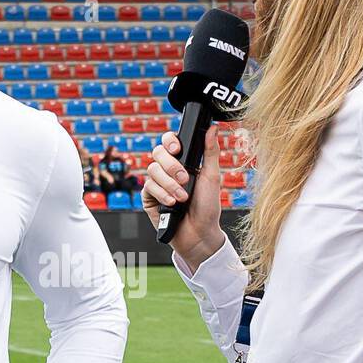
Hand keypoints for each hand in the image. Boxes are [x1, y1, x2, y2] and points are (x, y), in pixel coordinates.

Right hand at [140, 125, 225, 272]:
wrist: (199, 233)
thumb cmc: (207, 207)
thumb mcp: (212, 177)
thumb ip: (210, 152)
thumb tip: (213, 129)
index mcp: (183, 162)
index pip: (169, 142)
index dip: (170, 142)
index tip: (178, 150)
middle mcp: (168, 170)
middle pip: (157, 152)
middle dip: (172, 166)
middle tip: (185, 179)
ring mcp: (157, 183)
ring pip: (152, 170)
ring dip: (169, 184)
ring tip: (182, 197)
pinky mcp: (149, 197)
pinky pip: (148, 187)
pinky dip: (161, 194)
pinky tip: (171, 203)